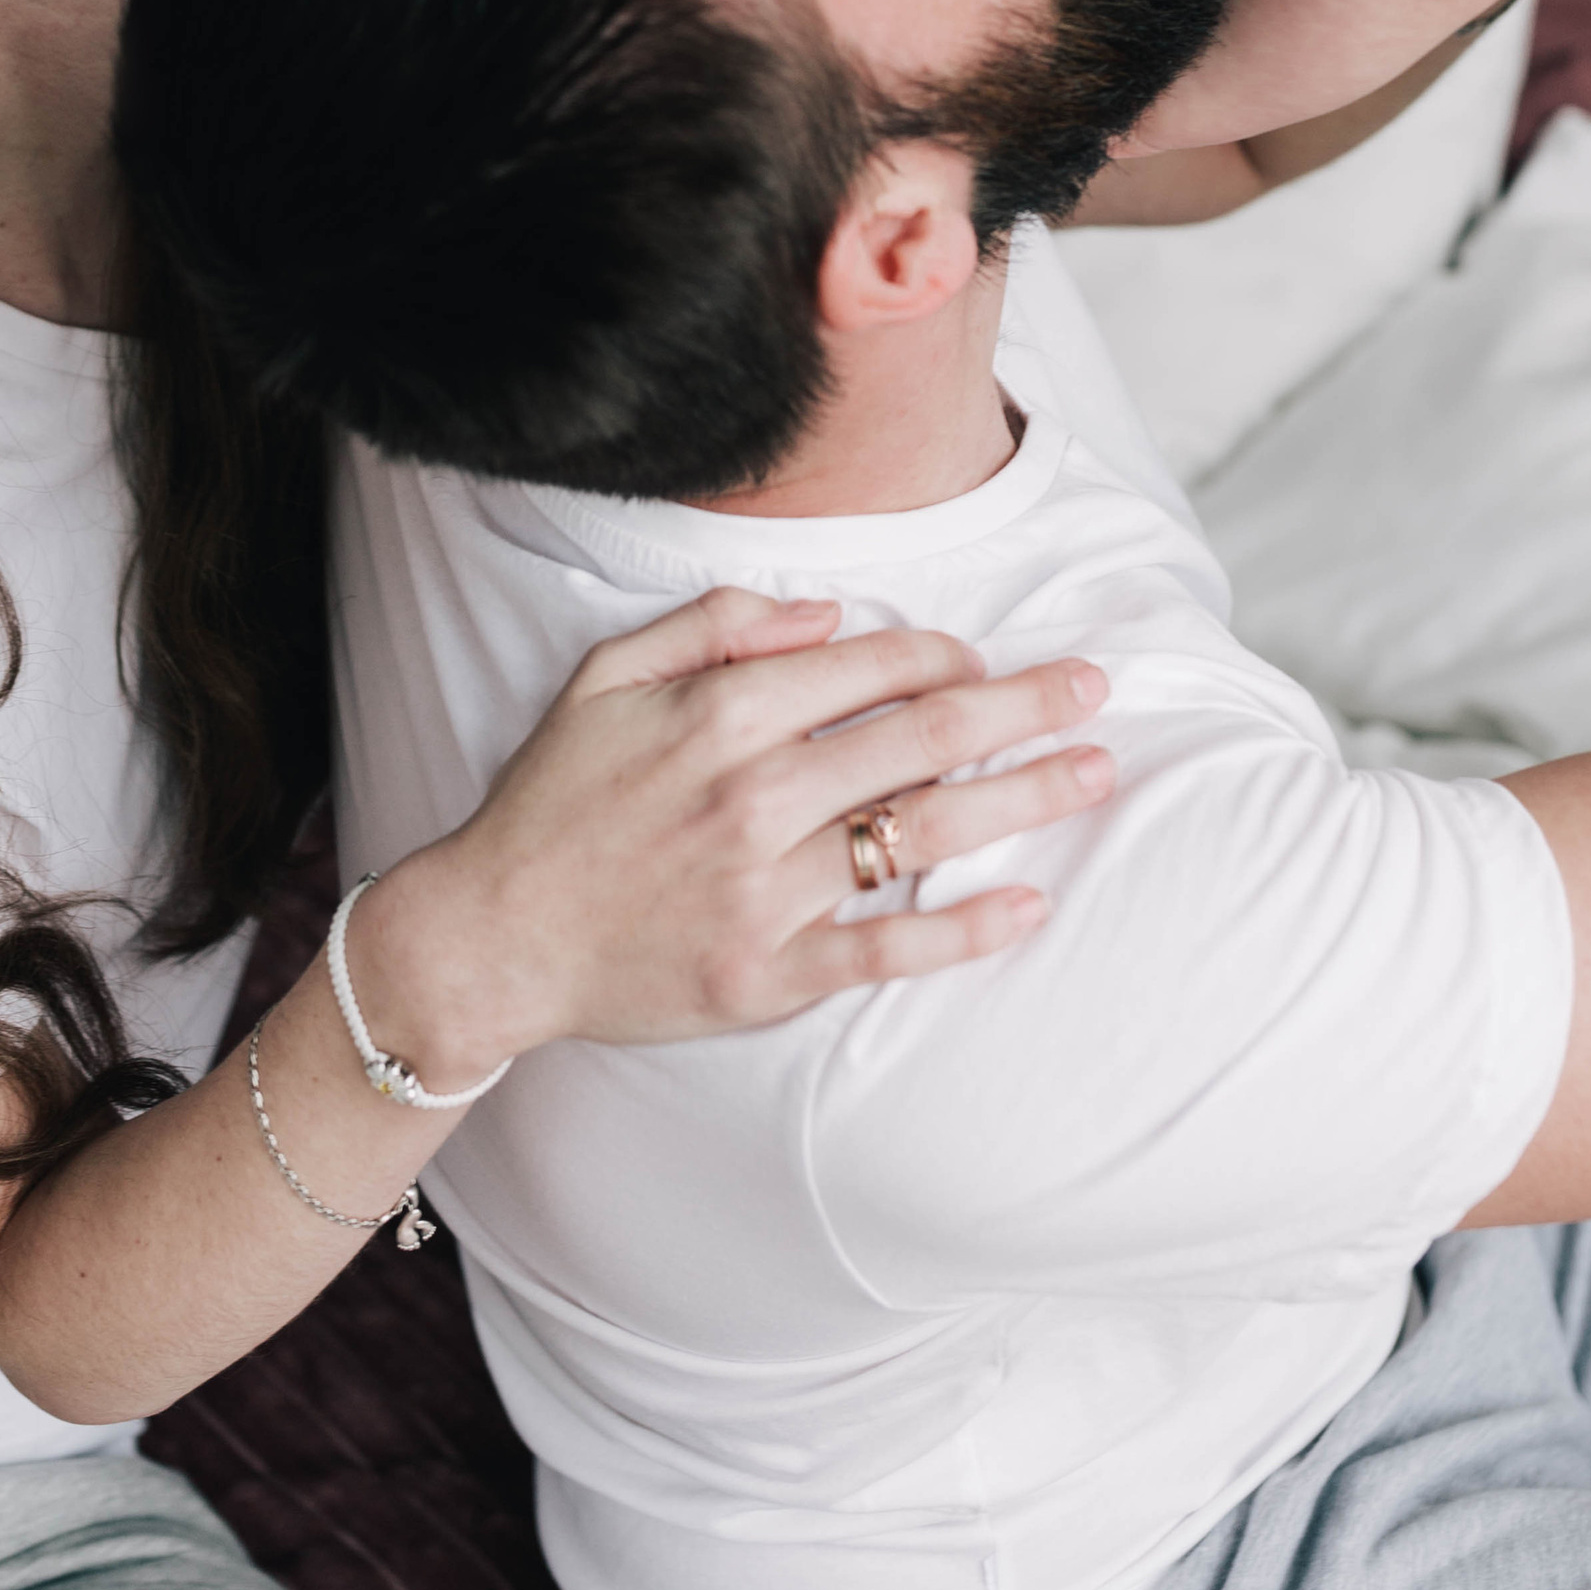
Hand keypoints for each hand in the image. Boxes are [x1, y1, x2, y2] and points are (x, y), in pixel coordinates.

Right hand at [353, 589, 1109, 1080]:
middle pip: (925, 737)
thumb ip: (714, 624)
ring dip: (1024, 797)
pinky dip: (965, 927)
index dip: (945, 653)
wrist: (493, 936)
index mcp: (724, 711)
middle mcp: (757, 794)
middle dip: (1024, 706)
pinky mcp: (768, 975)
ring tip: (1095, 772)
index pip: (874, 665)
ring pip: (923, 831)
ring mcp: (767, 891)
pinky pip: (888, 946)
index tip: (983, 655)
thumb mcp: (608, 674)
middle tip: (1098, 689)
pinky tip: (1026, 905)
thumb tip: (828, 614)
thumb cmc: (554, 798)